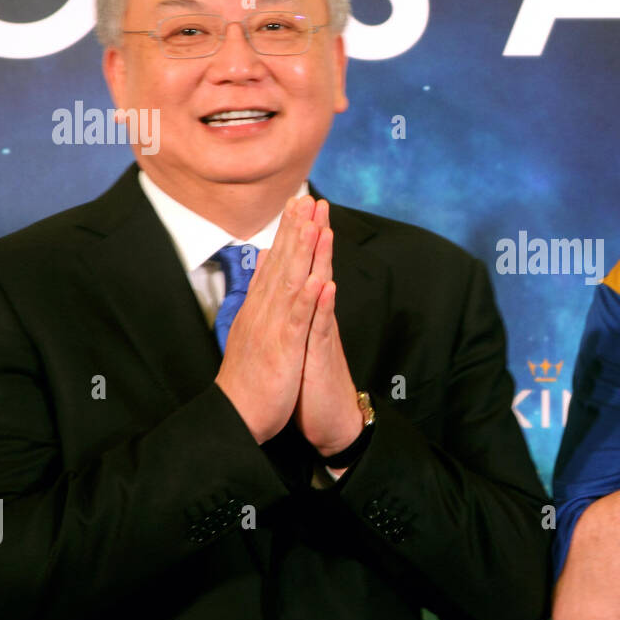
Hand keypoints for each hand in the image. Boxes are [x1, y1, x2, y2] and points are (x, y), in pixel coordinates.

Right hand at [214, 195, 322, 443]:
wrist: (237, 415)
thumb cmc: (249, 376)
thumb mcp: (254, 328)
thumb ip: (260, 292)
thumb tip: (264, 259)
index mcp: (260, 307)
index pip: (275, 261)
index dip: (288, 231)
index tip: (299, 203)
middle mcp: (263, 311)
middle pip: (282, 263)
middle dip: (296, 230)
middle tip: (308, 198)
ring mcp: (272, 328)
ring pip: (290, 283)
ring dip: (302, 253)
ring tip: (314, 224)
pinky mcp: (282, 349)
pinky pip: (296, 321)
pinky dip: (307, 299)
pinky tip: (318, 279)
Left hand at [295, 199, 362, 461]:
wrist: (331, 421)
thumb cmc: (312, 382)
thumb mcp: (299, 341)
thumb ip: (296, 311)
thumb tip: (288, 284)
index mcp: (305, 313)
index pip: (302, 267)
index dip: (298, 237)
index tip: (295, 204)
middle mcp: (316, 317)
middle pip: (315, 268)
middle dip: (313, 234)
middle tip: (313, 199)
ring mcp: (321, 335)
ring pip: (322, 291)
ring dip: (323, 260)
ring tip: (323, 229)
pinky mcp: (324, 357)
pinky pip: (323, 329)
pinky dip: (323, 307)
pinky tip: (325, 285)